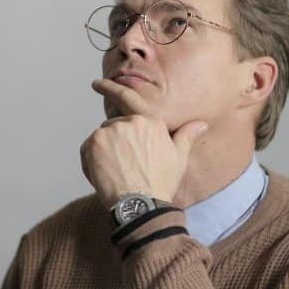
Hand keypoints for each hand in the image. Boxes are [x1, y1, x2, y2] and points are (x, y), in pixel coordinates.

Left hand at [80, 79, 208, 209]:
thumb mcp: (178, 157)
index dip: (110, 88)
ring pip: (101, 138)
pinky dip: (91, 160)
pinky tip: (104, 174)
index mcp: (149, 121)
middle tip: (125, 164)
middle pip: (113, 126)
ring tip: (118, 172)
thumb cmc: (161, 182)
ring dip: (104, 151)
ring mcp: (108, 132)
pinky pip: (87, 149)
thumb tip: (201, 124)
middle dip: (116, 141)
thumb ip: (186, 135)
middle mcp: (128, 122)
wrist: (141, 204)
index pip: (127, 98)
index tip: (97, 84)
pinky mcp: (93, 144)